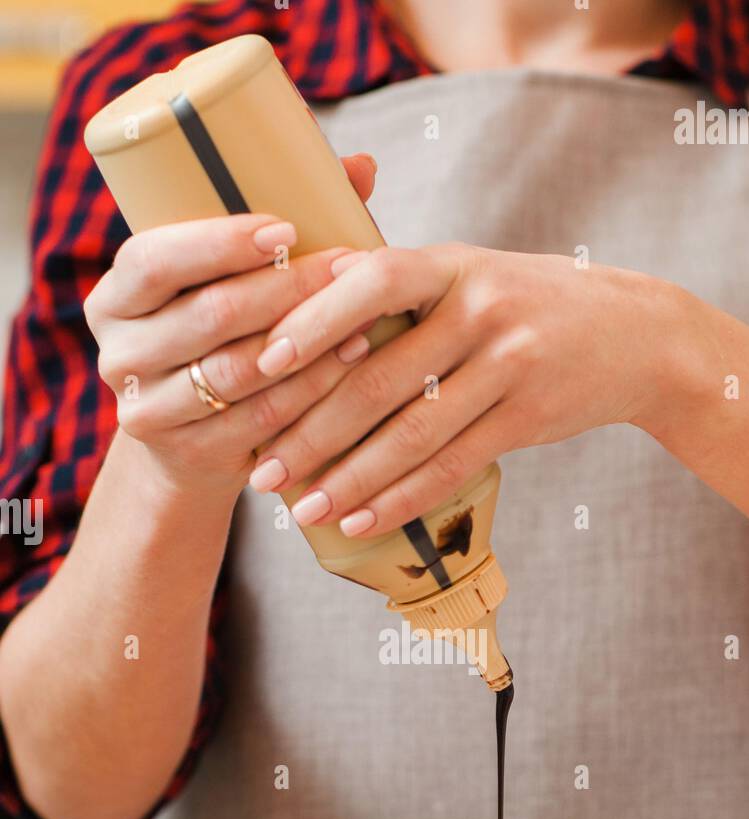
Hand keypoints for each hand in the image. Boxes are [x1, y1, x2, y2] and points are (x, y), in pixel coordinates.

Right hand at [84, 154, 378, 500]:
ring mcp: (149, 410)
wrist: (187, 444)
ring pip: (240, 370)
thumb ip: (276, 230)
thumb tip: (363, 165)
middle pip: (209, 316)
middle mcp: (120, 354)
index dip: (221, 244)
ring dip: (309, 340)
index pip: (155, 259)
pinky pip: (261, 418)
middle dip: (287, 289)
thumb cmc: (217, 341)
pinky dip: (312, 389)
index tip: (286, 229)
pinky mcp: (187, 453)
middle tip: (348, 267)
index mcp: (114, 297)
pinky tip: (350, 362)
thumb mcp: (221, 286)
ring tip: (364, 314)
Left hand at [251, 241, 675, 533]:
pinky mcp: (529, 416)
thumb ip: (402, 284)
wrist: (636, 334)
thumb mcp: (471, 272)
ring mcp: (510, 364)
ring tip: (300, 510)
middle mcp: (482, 308)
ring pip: (413, 432)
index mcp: (453, 263)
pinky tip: (361, 520)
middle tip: (261, 470)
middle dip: (311, 429)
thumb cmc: (529, 303)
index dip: (314, 321)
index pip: (373, 282)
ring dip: (350, 478)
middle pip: (381, 375)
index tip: (260, 363)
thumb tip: (314, 295)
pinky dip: (402, 498)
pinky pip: (453, 466)